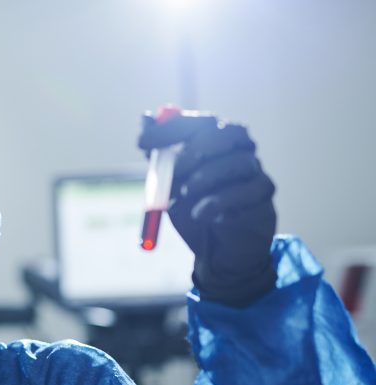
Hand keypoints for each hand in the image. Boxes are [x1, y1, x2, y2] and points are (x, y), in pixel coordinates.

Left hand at [138, 111, 276, 306]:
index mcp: (215, 140)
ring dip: (206, 178)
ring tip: (184, 196)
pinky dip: (220, 202)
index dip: (170, 129)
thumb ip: (158, 153)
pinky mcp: (263, 195)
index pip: (200, 121)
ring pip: (237, 163)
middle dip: (197, 149)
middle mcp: (239, 149)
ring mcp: (254, 170)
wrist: (216, 248)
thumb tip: (145, 118)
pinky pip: (246, 192)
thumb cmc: (193, 207)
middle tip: (173, 169)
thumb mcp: (169, 182)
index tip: (141, 144)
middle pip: (229, 133)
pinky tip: (203, 214)